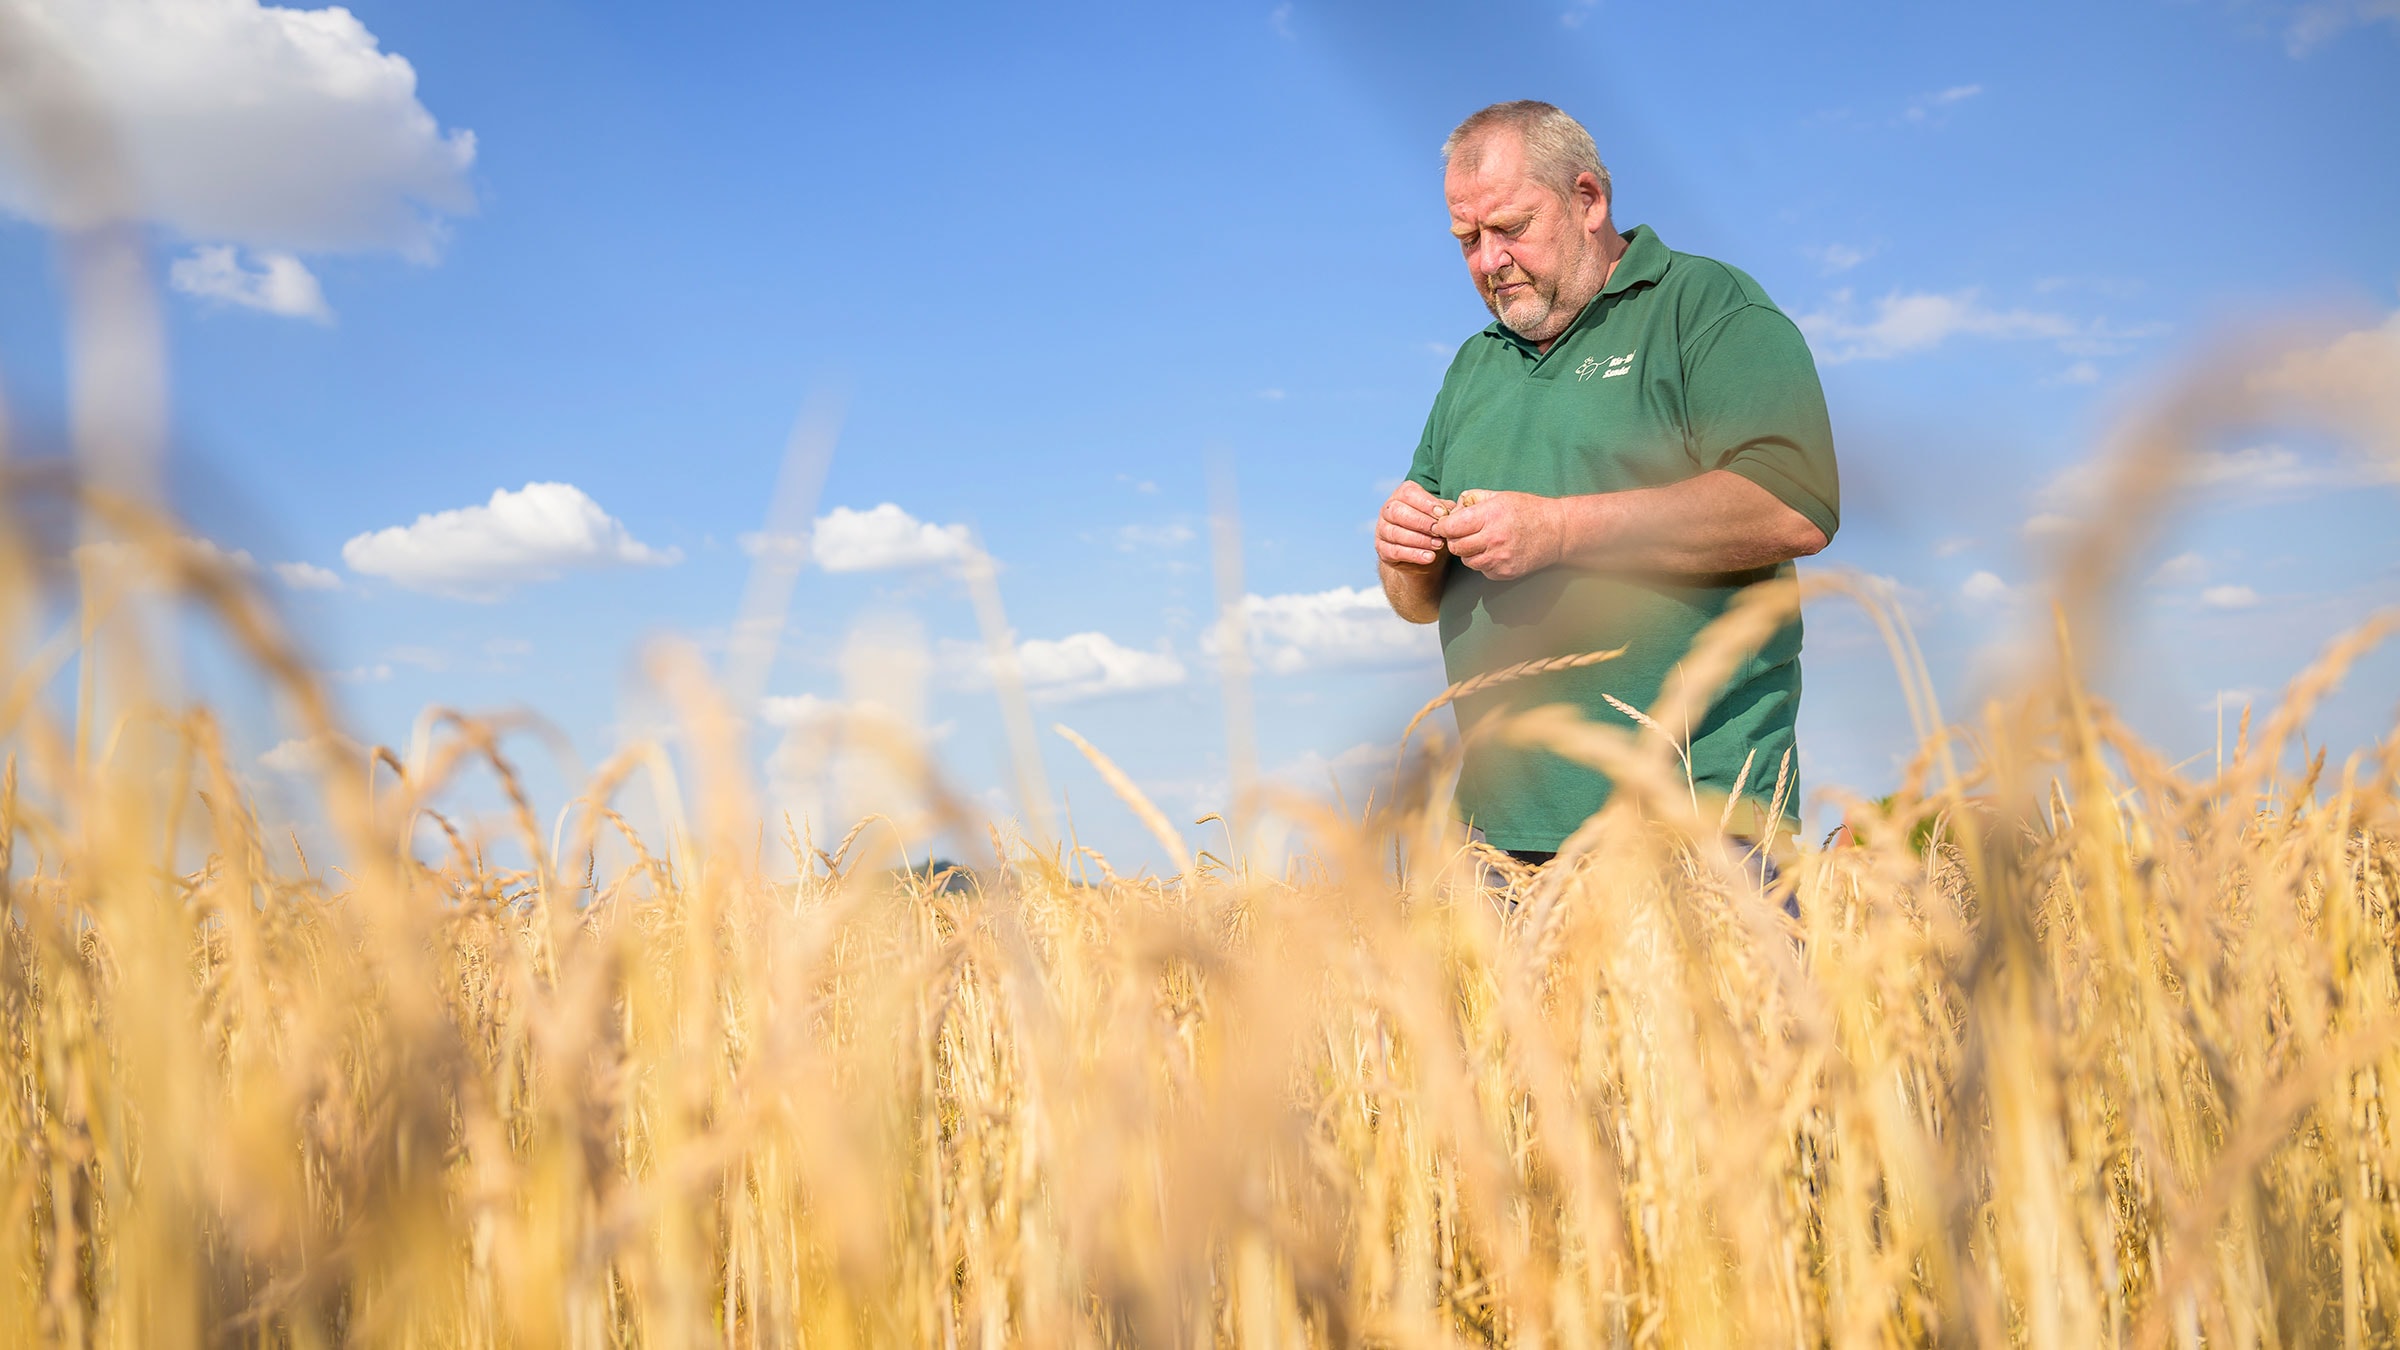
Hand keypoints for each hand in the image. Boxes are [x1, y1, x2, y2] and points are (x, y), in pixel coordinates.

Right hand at [1376, 480, 1453, 568]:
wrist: (1423, 557)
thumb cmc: (1433, 530)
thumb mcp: (1441, 517)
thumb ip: (1446, 509)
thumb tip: (1455, 508)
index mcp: (1401, 495)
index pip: (1408, 493)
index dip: (1425, 503)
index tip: (1442, 514)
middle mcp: (1388, 510)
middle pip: (1397, 511)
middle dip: (1420, 522)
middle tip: (1439, 531)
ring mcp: (1382, 530)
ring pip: (1395, 532)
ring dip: (1419, 540)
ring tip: (1438, 546)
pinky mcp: (1382, 549)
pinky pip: (1394, 551)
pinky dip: (1413, 555)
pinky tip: (1429, 557)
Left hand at [1435, 489, 1563, 580]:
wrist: (1557, 531)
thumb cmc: (1528, 510)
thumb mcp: (1499, 496)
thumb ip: (1472, 500)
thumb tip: (1451, 510)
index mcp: (1490, 516)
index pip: (1451, 527)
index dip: (1443, 526)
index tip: (1444, 525)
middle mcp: (1494, 539)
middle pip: (1455, 547)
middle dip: (1454, 540)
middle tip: (1461, 534)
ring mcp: (1499, 559)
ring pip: (1467, 561)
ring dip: (1468, 553)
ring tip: (1481, 542)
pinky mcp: (1504, 573)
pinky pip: (1482, 570)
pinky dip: (1483, 562)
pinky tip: (1494, 551)